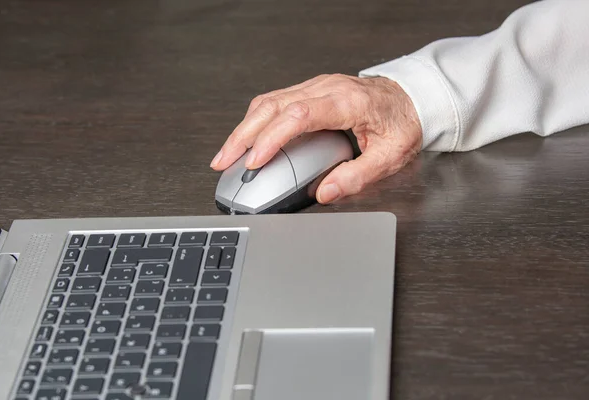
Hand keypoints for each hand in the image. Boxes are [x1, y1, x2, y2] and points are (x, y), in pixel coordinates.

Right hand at [210, 73, 422, 203]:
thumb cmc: (404, 123)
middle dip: (243, 134)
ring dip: (244, 127)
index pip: (298, 116)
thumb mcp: (391, 156)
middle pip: (272, 105)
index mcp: (347, 102)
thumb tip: (325, 192)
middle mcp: (327, 88)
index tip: (254, 161)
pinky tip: (248, 138)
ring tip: (227, 153)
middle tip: (224, 160)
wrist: (414, 97)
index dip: (271, 138)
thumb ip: (357, 176)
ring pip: (269, 101)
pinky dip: (256, 121)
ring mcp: (317, 86)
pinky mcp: (311, 90)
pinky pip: (276, 101)